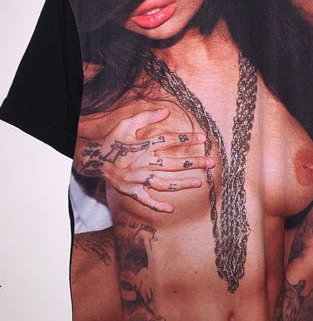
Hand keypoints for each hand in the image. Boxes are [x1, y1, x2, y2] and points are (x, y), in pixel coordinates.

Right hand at [75, 107, 213, 211]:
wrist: (93, 159)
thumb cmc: (113, 140)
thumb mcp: (127, 124)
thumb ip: (147, 117)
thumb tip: (167, 111)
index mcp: (142, 145)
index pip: (168, 140)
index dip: (186, 139)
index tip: (203, 138)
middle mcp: (142, 162)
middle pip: (172, 163)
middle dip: (193, 163)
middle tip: (211, 162)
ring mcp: (137, 179)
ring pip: (163, 183)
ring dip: (182, 184)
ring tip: (200, 182)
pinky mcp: (131, 190)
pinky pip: (145, 200)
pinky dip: (157, 206)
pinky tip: (171, 209)